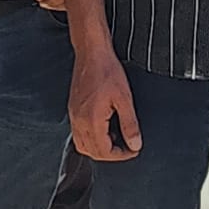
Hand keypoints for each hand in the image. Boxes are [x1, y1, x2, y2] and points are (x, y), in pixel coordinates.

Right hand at [69, 44, 140, 161]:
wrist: (91, 52)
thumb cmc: (107, 71)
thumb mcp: (124, 98)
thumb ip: (129, 124)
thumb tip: (135, 145)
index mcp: (91, 120)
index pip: (104, 152)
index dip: (122, 155)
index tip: (134, 149)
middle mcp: (79, 121)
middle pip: (92, 152)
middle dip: (111, 154)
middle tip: (127, 147)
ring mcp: (74, 116)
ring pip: (83, 145)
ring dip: (99, 148)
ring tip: (115, 138)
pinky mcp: (73, 109)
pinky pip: (78, 133)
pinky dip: (91, 138)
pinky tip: (104, 127)